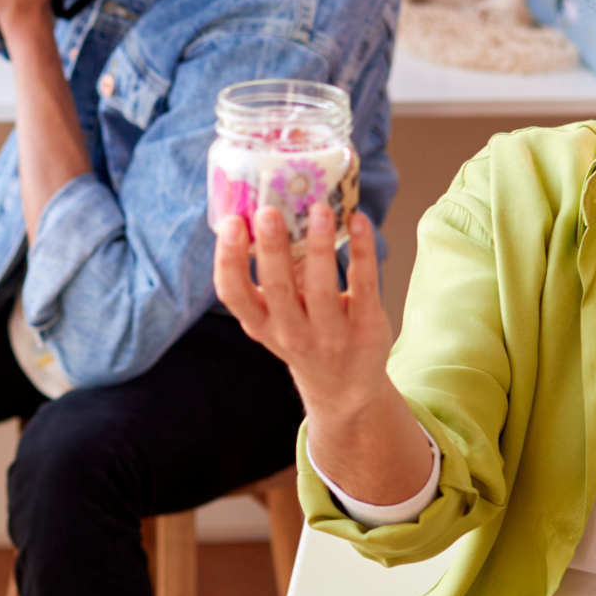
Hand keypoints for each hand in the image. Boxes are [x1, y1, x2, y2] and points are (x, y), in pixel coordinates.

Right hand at [213, 202, 390, 418]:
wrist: (344, 386)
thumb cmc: (304, 334)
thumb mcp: (277, 315)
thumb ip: (273, 272)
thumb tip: (273, 208)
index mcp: (261, 323)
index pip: (233, 294)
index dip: (228, 259)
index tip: (232, 224)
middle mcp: (291, 332)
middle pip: (277, 288)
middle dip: (272, 248)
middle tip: (268, 211)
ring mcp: (330, 333)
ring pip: (321, 288)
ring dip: (320, 246)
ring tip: (319, 209)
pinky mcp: (366, 327)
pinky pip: (364, 285)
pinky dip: (362, 252)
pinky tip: (359, 222)